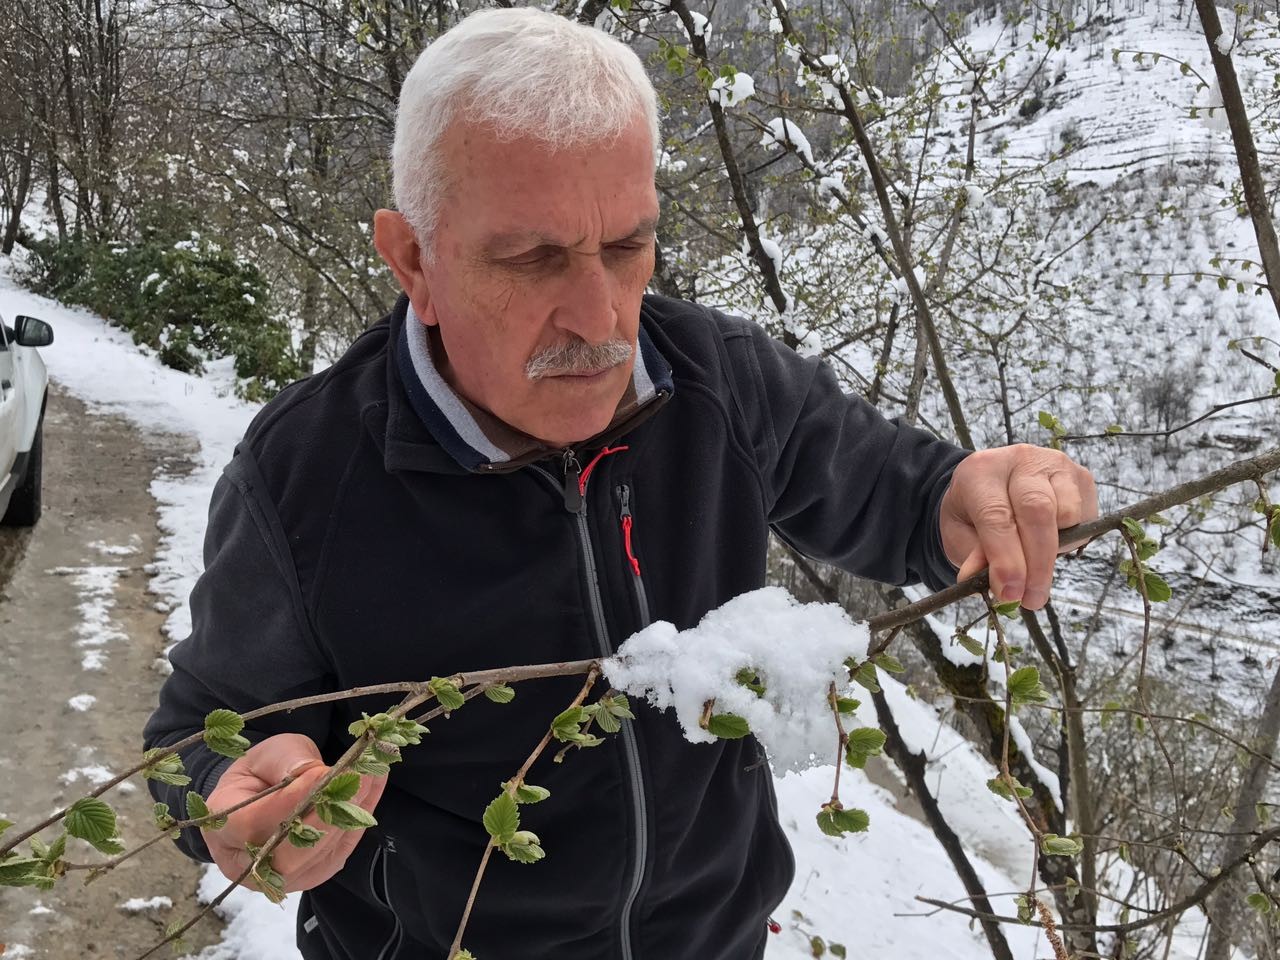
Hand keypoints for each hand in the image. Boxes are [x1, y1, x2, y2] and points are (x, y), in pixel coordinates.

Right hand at [203, 733, 386, 892]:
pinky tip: (373, 787)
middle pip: (288, 854)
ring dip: (351, 813)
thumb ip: (284, 761)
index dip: (289, 801)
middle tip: (358, 775)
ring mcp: (279, 879)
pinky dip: (359, 819)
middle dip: (327, 814)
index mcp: (222, 827)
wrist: (262, 796)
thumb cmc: (259, 773)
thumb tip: (313, 773)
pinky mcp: (312, 876)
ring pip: (319, 856)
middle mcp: (245, 864)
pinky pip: (339, 852)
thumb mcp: (265, 754)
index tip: (322, 772)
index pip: (252, 823)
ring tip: (372, 774)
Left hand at [939, 444, 1096, 609]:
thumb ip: (974, 557)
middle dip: (1037, 563)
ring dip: (1055, 553)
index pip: (997, 516)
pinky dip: (1071, 541)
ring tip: (1036, 566)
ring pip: (1068, 514)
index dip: (1006, 559)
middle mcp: (1021, 460)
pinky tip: (1050, 544)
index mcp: (981, 471)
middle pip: (1038, 511)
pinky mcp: (1082, 477)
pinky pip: (1086, 518)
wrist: (992, 483)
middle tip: (1031, 598)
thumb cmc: (973, 510)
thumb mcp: (959, 534)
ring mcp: (1056, 465)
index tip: (1010, 593)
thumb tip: (998, 587)